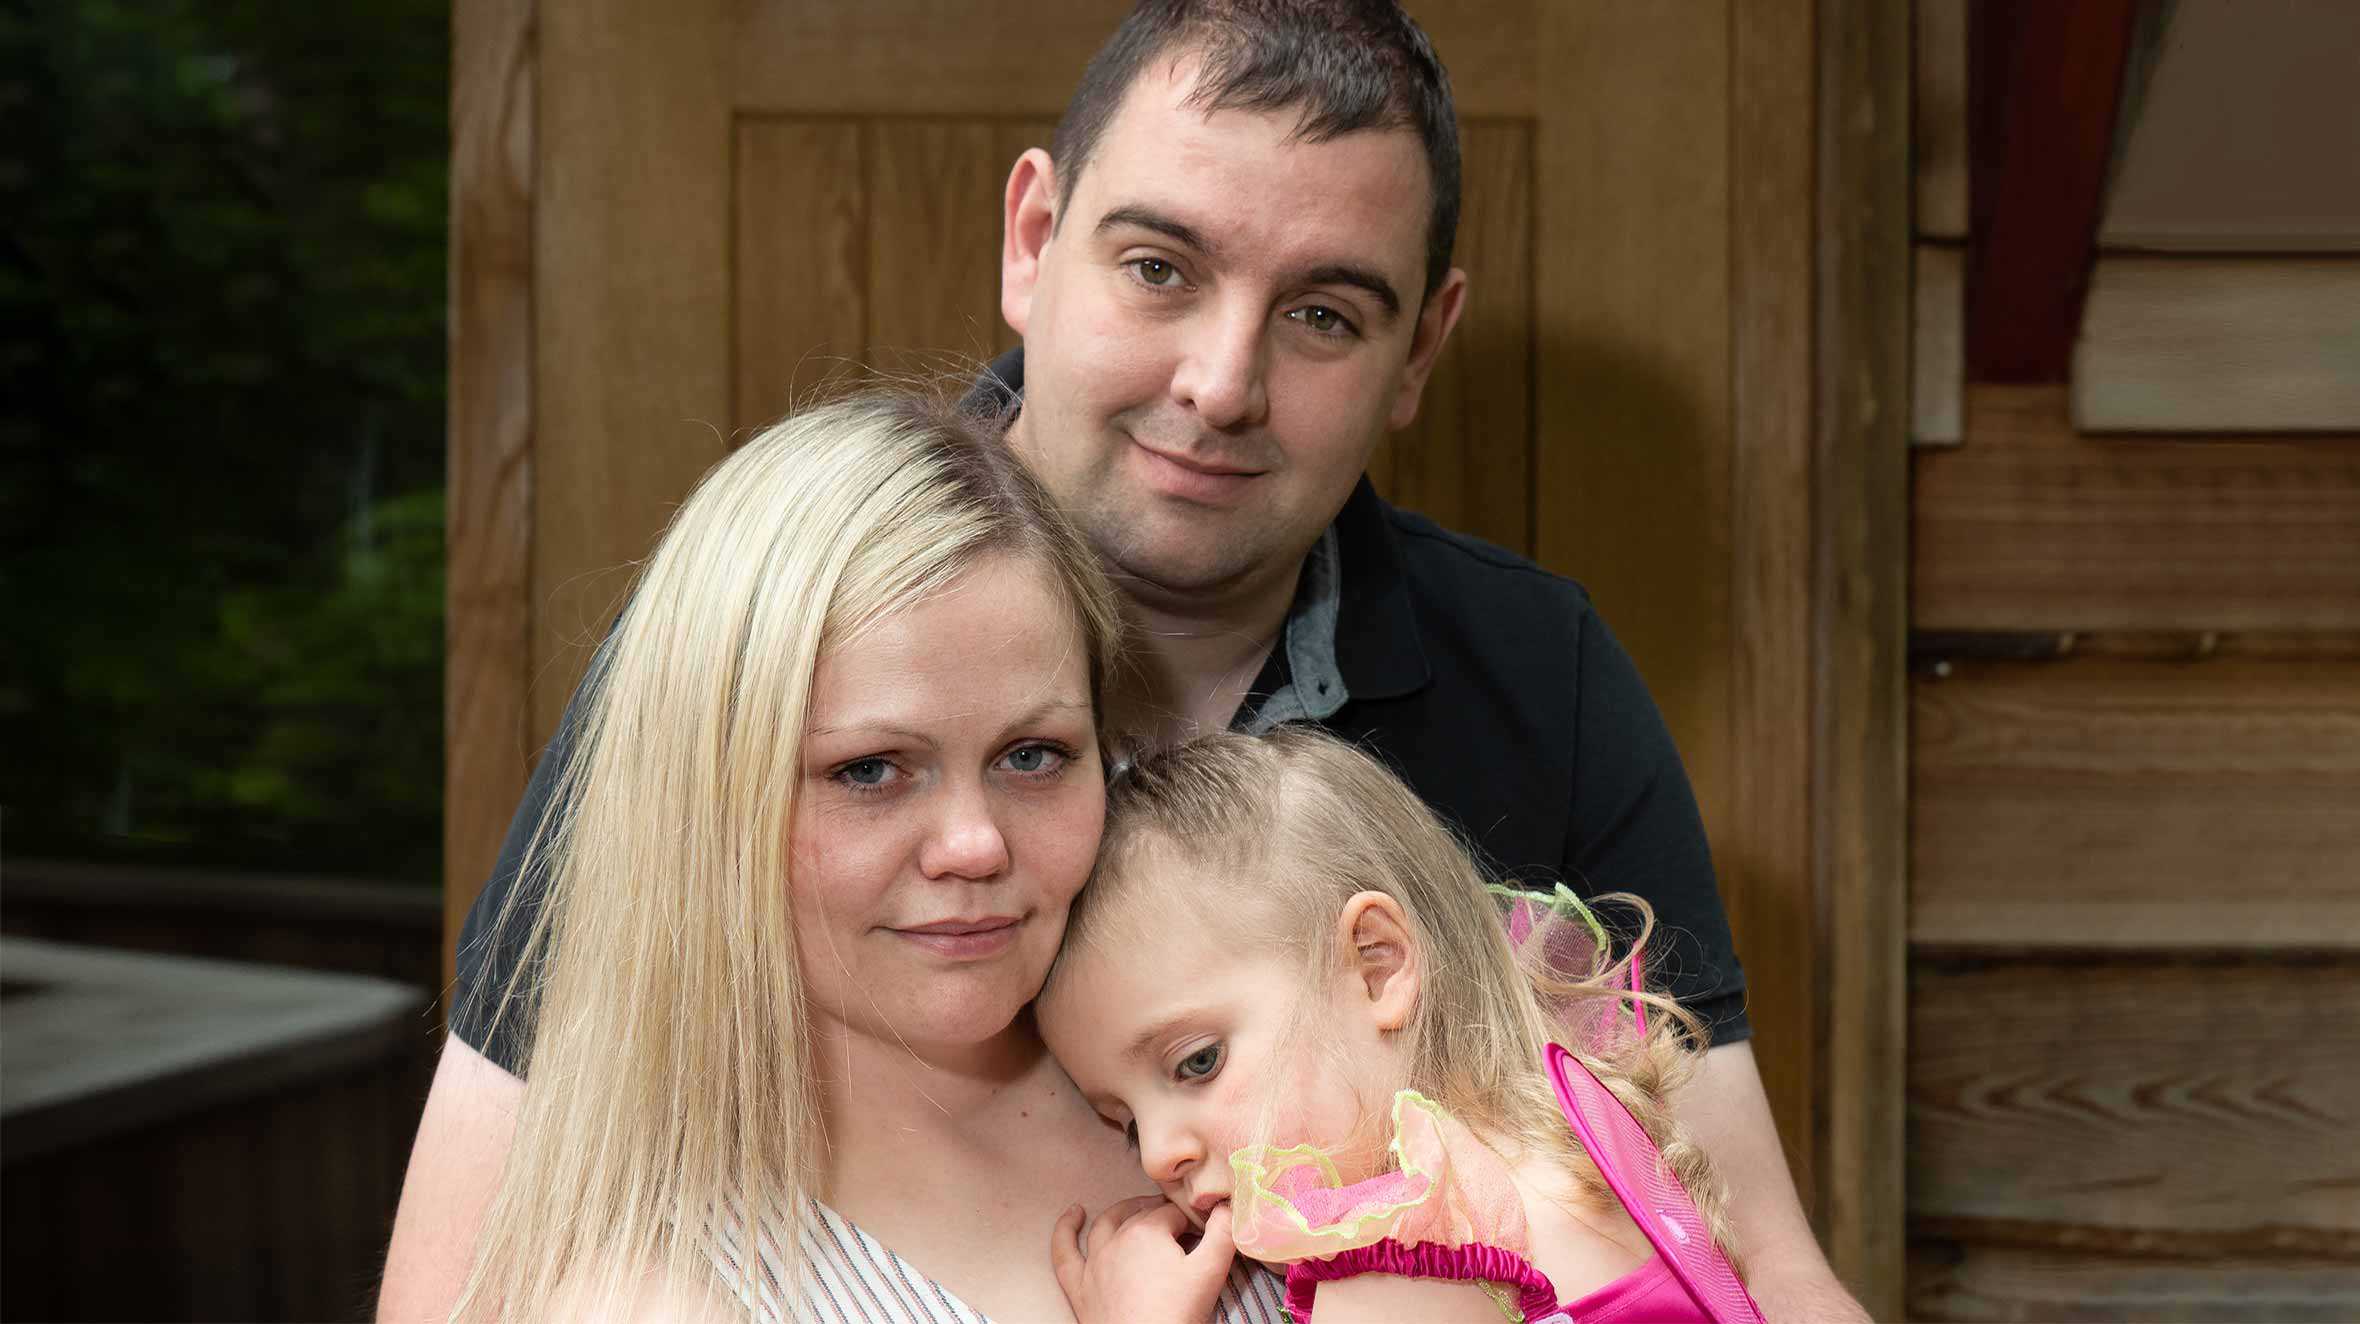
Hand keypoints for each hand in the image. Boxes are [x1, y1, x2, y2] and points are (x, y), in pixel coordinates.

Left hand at [1050, 1195, 1235, 1323]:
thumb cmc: (1176, 1314)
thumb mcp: (1210, 1272)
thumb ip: (1223, 1232)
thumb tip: (1226, 1204)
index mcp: (1147, 1231)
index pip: (1174, 1213)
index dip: (1191, 1222)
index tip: (1203, 1234)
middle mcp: (1116, 1239)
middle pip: (1142, 1214)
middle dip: (1161, 1213)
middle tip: (1180, 1225)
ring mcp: (1093, 1262)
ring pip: (1105, 1223)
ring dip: (1122, 1211)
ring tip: (1138, 1208)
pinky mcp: (1078, 1285)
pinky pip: (1064, 1251)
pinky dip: (1065, 1229)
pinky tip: (1073, 1214)